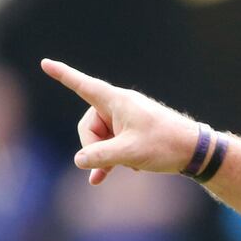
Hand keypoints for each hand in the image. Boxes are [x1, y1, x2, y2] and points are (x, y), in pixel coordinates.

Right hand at [41, 59, 199, 184]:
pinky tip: (106, 177)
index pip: (84, 86)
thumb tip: (79, 160)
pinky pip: (112, 143)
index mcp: (118, 102)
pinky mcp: (134, 132)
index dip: (63, 75)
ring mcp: (127, 120)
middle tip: (108, 163)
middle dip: (92, 147)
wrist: (196, 151)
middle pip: (88, 125)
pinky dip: (110, 158)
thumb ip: (100, 156)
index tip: (45, 63)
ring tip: (108, 175)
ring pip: (100, 138)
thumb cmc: (165, 145)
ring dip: (102, 157)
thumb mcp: (129, 153)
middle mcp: (121, 106)